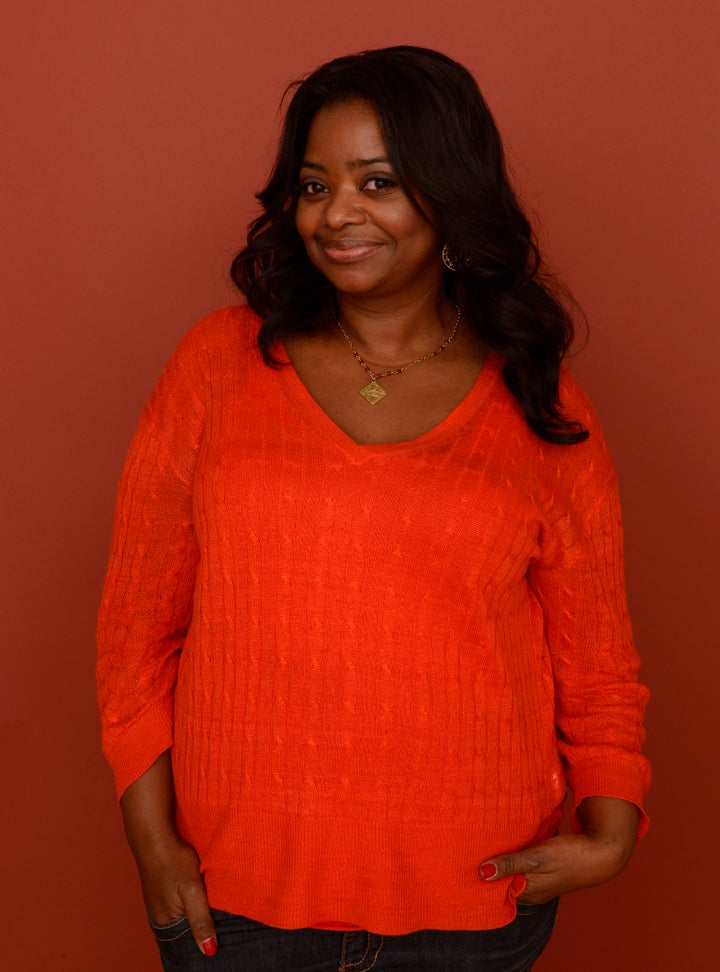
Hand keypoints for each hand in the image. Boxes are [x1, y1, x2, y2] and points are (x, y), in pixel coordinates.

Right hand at [120, 751, 217, 956]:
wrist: (154, 834)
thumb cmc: (173, 859)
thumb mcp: (192, 889)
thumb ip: (200, 920)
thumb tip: (209, 951)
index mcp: (165, 922)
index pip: (191, 942)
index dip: (208, 940)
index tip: (226, 940)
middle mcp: (161, 917)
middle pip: (188, 931)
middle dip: (206, 929)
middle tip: (228, 924)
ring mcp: (161, 903)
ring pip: (187, 916)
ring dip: (201, 913)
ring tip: (220, 911)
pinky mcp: (165, 891)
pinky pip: (183, 904)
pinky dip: (195, 902)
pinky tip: (206, 896)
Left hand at [479, 796, 639, 903]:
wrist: (603, 851)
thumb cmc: (572, 856)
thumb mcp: (537, 859)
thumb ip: (511, 864)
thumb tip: (482, 873)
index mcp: (529, 891)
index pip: (497, 888)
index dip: (483, 875)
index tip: (467, 860)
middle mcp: (533, 888)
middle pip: (505, 877)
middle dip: (492, 863)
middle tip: (474, 845)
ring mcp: (541, 878)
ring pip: (516, 868)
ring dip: (506, 855)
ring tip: (489, 840)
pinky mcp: (548, 867)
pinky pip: (527, 861)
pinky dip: (520, 850)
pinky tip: (514, 837)